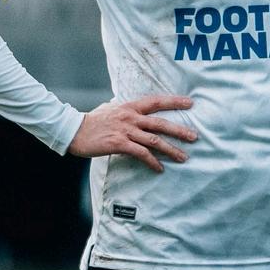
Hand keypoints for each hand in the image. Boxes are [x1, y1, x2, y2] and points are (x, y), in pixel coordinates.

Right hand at [69, 94, 197, 173]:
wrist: (74, 130)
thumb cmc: (93, 121)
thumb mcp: (111, 109)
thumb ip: (126, 111)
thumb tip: (137, 111)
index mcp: (130, 107)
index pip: (156, 101)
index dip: (174, 101)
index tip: (190, 103)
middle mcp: (130, 117)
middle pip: (160, 123)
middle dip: (179, 130)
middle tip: (194, 137)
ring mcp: (125, 130)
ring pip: (154, 140)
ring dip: (170, 150)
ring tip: (183, 157)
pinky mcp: (119, 144)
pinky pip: (141, 153)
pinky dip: (152, 162)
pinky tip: (160, 168)